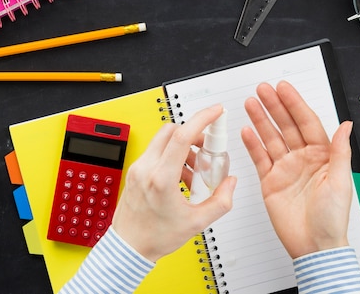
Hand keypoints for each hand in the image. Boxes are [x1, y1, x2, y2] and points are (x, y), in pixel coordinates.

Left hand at [112, 105, 236, 261]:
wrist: (129, 247)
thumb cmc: (155, 237)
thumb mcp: (196, 223)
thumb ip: (220, 201)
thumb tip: (230, 183)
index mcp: (161, 179)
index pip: (182, 136)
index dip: (201, 119)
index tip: (215, 112)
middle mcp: (146, 169)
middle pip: (172, 131)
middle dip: (193, 134)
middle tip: (205, 149)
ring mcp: (137, 168)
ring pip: (163, 140)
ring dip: (182, 148)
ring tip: (193, 171)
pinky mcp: (134, 171)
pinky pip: (156, 153)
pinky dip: (171, 157)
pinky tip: (179, 178)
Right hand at [241, 81, 352, 258]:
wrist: (314, 246)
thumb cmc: (331, 218)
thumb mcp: (340, 181)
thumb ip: (339, 151)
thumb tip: (346, 125)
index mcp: (322, 155)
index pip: (306, 122)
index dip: (294, 104)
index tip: (284, 89)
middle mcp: (303, 158)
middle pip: (286, 125)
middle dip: (274, 106)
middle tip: (262, 90)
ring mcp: (285, 168)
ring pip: (270, 138)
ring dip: (261, 120)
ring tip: (250, 103)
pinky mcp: (270, 181)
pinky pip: (260, 158)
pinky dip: (252, 144)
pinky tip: (246, 131)